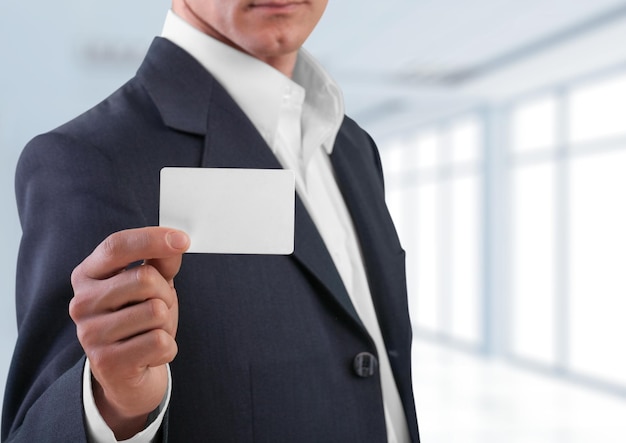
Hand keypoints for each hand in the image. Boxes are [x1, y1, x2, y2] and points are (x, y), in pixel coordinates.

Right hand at [69, 227, 189, 438]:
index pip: (117, 246)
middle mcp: (81, 302)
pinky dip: (167, 348)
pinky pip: (160, 342)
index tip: (183, 240)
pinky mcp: (107, 362)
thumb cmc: (139, 320)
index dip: (152, 239)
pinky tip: (149, 353)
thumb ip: (160, 262)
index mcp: (87, 275)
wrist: (126, 373)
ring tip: (150, 332)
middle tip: (158, 309)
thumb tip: (176, 243)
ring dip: (166, 323)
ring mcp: (90, 334)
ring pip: (156, 312)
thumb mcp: (151, 285)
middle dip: (165, 293)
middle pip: (145, 278)